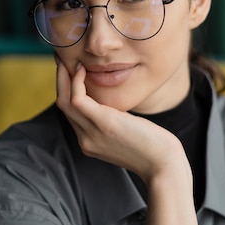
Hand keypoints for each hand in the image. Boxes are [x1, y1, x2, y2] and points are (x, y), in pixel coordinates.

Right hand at [55, 60, 191, 186]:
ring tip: (68, 58)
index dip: (67, 90)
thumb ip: (116, 122)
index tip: (70, 70)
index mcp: (90, 142)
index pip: (71, 113)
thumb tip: (117, 107)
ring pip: (64, 101)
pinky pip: (78, 99)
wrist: (164, 165)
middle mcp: (85, 139)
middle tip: (61, 58)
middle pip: (62, 105)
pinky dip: (76, 82)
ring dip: (63, 77)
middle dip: (60, 80)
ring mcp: (91, 133)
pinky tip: (83, 69)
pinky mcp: (103, 123)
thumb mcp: (128, 134)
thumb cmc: (154, 149)